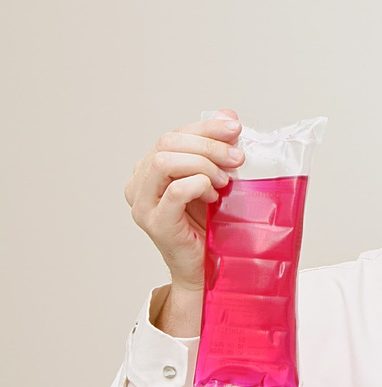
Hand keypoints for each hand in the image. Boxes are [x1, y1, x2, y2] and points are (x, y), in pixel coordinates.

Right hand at [124, 110, 244, 293]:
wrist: (209, 271)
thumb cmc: (210, 228)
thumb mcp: (215, 180)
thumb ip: (216, 149)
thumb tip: (227, 115)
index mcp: (149, 169)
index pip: (174, 134)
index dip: (206, 128)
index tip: (235, 129)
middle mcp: (139, 184)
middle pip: (167, 142)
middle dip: (208, 145)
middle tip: (237, 159)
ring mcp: (143, 205)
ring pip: (165, 161)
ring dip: (202, 164)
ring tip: (223, 181)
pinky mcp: (157, 223)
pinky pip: (174, 191)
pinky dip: (197, 184)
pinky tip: (212, 194)